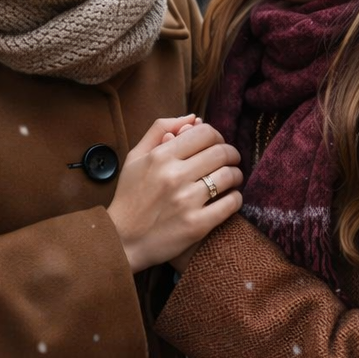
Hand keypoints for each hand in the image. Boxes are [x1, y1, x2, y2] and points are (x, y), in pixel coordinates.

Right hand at [107, 116, 242, 272]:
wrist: (122, 240)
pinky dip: (235, 198)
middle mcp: (174, 176)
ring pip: (229, 176)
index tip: (217, 145)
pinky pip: (231, 203)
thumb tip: (193, 117)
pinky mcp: (196, 225)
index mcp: (160, 156)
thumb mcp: (135, 157)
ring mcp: (186, 201)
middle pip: (221, 152)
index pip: (205, 133)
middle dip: (231, 153)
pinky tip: (229, 198)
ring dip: (236, 175)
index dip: (217, 136)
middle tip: (230, 161)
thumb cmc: (129, 197)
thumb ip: (159, 130)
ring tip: (231, 179)